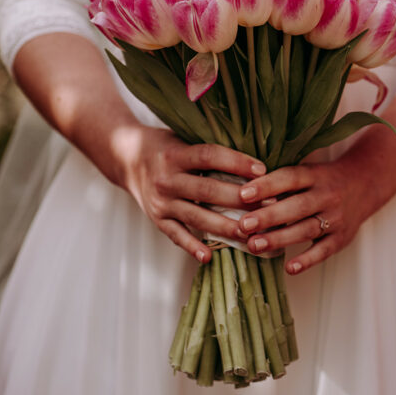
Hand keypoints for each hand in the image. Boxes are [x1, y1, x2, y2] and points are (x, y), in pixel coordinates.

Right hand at [116, 125, 266, 262]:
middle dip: (240, 199)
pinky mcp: (157, 219)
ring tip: (251, 233)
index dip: (236, 162)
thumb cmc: (166, 146)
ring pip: (197, 216)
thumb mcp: (183, 137)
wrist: (127, 159)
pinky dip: (192, 246)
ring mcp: (161, 202)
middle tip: (268, 205)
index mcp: (175, 155)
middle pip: (207, 190)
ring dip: (225, 226)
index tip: (262, 170)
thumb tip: (250, 157)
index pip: (209, 156)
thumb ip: (209, 149)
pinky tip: (209, 257)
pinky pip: (176, 235)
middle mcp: (166, 179)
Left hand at [237, 158, 376, 274]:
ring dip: (279, 238)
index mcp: (314, 175)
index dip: (266, 186)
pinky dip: (307, 260)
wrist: (364, 184)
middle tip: (243, 225)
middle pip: (297, 206)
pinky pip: (324, 250)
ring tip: (254, 245)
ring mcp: (335, 218)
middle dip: (269, 216)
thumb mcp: (306, 172)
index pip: (289, 178)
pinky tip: (289, 268)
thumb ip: (281, 181)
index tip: (243, 194)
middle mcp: (326, 195)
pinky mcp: (341, 238)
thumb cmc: (321, 179)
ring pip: (306, 229)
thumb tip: (242, 191)